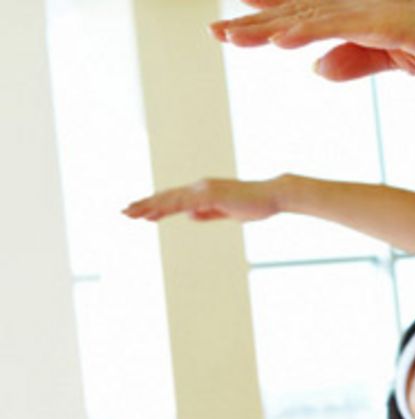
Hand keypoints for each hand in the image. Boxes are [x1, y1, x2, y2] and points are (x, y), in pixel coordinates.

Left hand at [123, 177, 283, 222]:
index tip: (140, 213)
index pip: (175, 199)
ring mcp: (204, 190)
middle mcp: (200, 187)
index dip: (156, 206)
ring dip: (148, 206)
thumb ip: (209, 213)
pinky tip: (152, 214)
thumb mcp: (228, 212)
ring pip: (170, 199)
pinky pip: (183, 204)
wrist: (272, 196)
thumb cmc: (254, 204)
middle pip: (167, 196)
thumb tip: (190, 215)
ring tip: (130, 213)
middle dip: (144, 204)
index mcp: (204, 191)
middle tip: (124, 212)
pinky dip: (166, 209)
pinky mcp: (211, 195)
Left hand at [209, 0, 414, 81]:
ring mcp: (372, 12)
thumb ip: (357, 61)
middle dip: (253, 22)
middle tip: (213, 32)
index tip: (235, 26)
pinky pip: (337, 27)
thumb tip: (317, 71)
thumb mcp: (398, 59)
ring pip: (307, 19)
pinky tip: (278, 41)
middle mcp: (361, 8)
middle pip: (297, 13)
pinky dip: (305, 33)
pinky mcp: (386, 22)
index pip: (307, 15)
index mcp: (364, 17)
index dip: (269, 18)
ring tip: (228, 38)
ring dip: (265, 29)